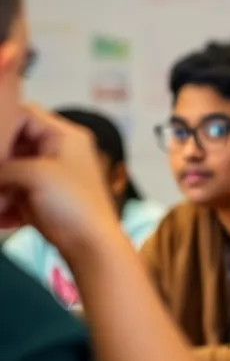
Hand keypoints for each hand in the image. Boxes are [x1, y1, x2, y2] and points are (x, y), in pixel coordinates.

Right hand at [0, 106, 120, 257]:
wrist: (91, 245)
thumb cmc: (73, 203)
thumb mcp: (35, 174)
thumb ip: (3, 165)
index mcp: (65, 137)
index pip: (25, 115)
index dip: (3, 125)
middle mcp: (58, 152)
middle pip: (14, 144)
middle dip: (1, 163)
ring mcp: (48, 176)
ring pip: (9, 172)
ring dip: (2, 188)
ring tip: (3, 202)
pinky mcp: (41, 199)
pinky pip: (13, 195)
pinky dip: (5, 206)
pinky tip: (3, 218)